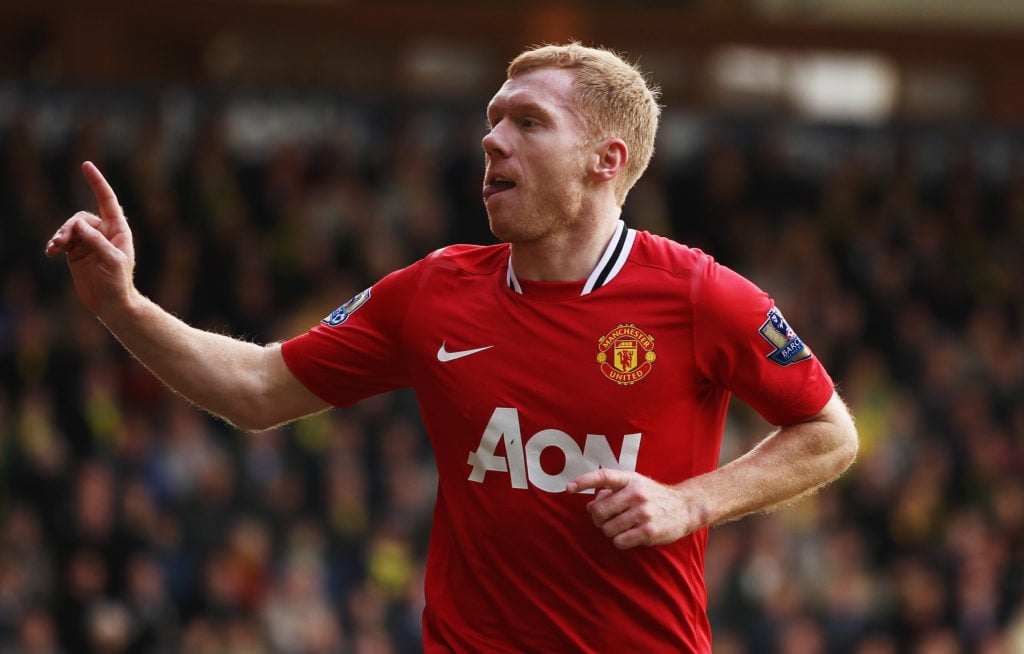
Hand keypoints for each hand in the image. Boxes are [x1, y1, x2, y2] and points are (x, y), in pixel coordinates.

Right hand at [45, 162, 136, 316]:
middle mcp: (103, 232)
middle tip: (61, 241)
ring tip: (54, 248)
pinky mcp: (75, 252)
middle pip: (81, 217)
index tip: (86, 165)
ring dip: (60, 235)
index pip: (107, 200)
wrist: (110, 303)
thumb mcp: (112, 260)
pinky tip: (51, 251)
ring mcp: (88, 241)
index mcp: (118, 230)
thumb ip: (96, 241)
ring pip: (69, 228)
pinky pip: (62, 240)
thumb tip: (78, 225)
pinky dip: (55, 243)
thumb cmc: (118, 282)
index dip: (97, 183)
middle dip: (69, 227)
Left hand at [567, 469, 703, 549]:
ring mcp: (643, 512)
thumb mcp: (635, 486)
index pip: (604, 476)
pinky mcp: (649, 531)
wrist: (685, 507)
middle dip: (599, 519)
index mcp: (630, 479)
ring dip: (611, 531)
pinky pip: (619, 541)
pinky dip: (620, 541)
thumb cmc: (653, 496)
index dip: (584, 481)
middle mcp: (636, 493)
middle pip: (599, 511)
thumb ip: (612, 492)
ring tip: (623, 527)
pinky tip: (630, 536)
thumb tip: (589, 506)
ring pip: (608, 529)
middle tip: (607, 520)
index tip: (568, 488)